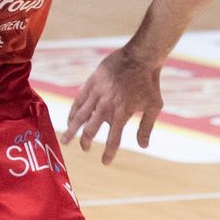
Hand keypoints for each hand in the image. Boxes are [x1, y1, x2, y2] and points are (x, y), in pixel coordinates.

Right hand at [61, 46, 163, 163]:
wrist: (140, 57)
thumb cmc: (149, 83)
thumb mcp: (154, 106)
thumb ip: (146, 127)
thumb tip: (143, 146)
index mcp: (122, 113)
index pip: (114, 139)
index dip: (109, 153)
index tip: (105, 162)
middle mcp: (107, 105)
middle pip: (91, 129)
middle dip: (86, 142)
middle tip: (86, 149)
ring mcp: (97, 93)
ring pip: (80, 115)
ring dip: (72, 129)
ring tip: (65, 140)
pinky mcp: (91, 83)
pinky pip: (79, 100)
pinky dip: (74, 111)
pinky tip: (70, 120)